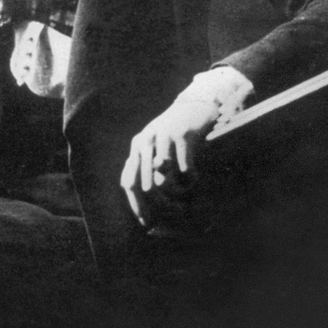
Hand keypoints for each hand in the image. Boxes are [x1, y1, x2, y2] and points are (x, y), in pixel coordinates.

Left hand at [119, 98, 219, 226]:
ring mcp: (163, 137)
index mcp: (137, 146)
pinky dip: (191, 180)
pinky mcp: (182, 134)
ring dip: (178, 193)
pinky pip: (184, 169)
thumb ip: (150, 166)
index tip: (148, 223)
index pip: (129, 183)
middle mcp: (145, 141)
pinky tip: (196, 178)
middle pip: (146, 186)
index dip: (137, 206)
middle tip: (176, 212)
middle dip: (160, 206)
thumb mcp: (159, 145)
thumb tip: (147, 197)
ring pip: (164, 180)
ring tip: (188, 194)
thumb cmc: (178, 132)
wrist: (197, 104)